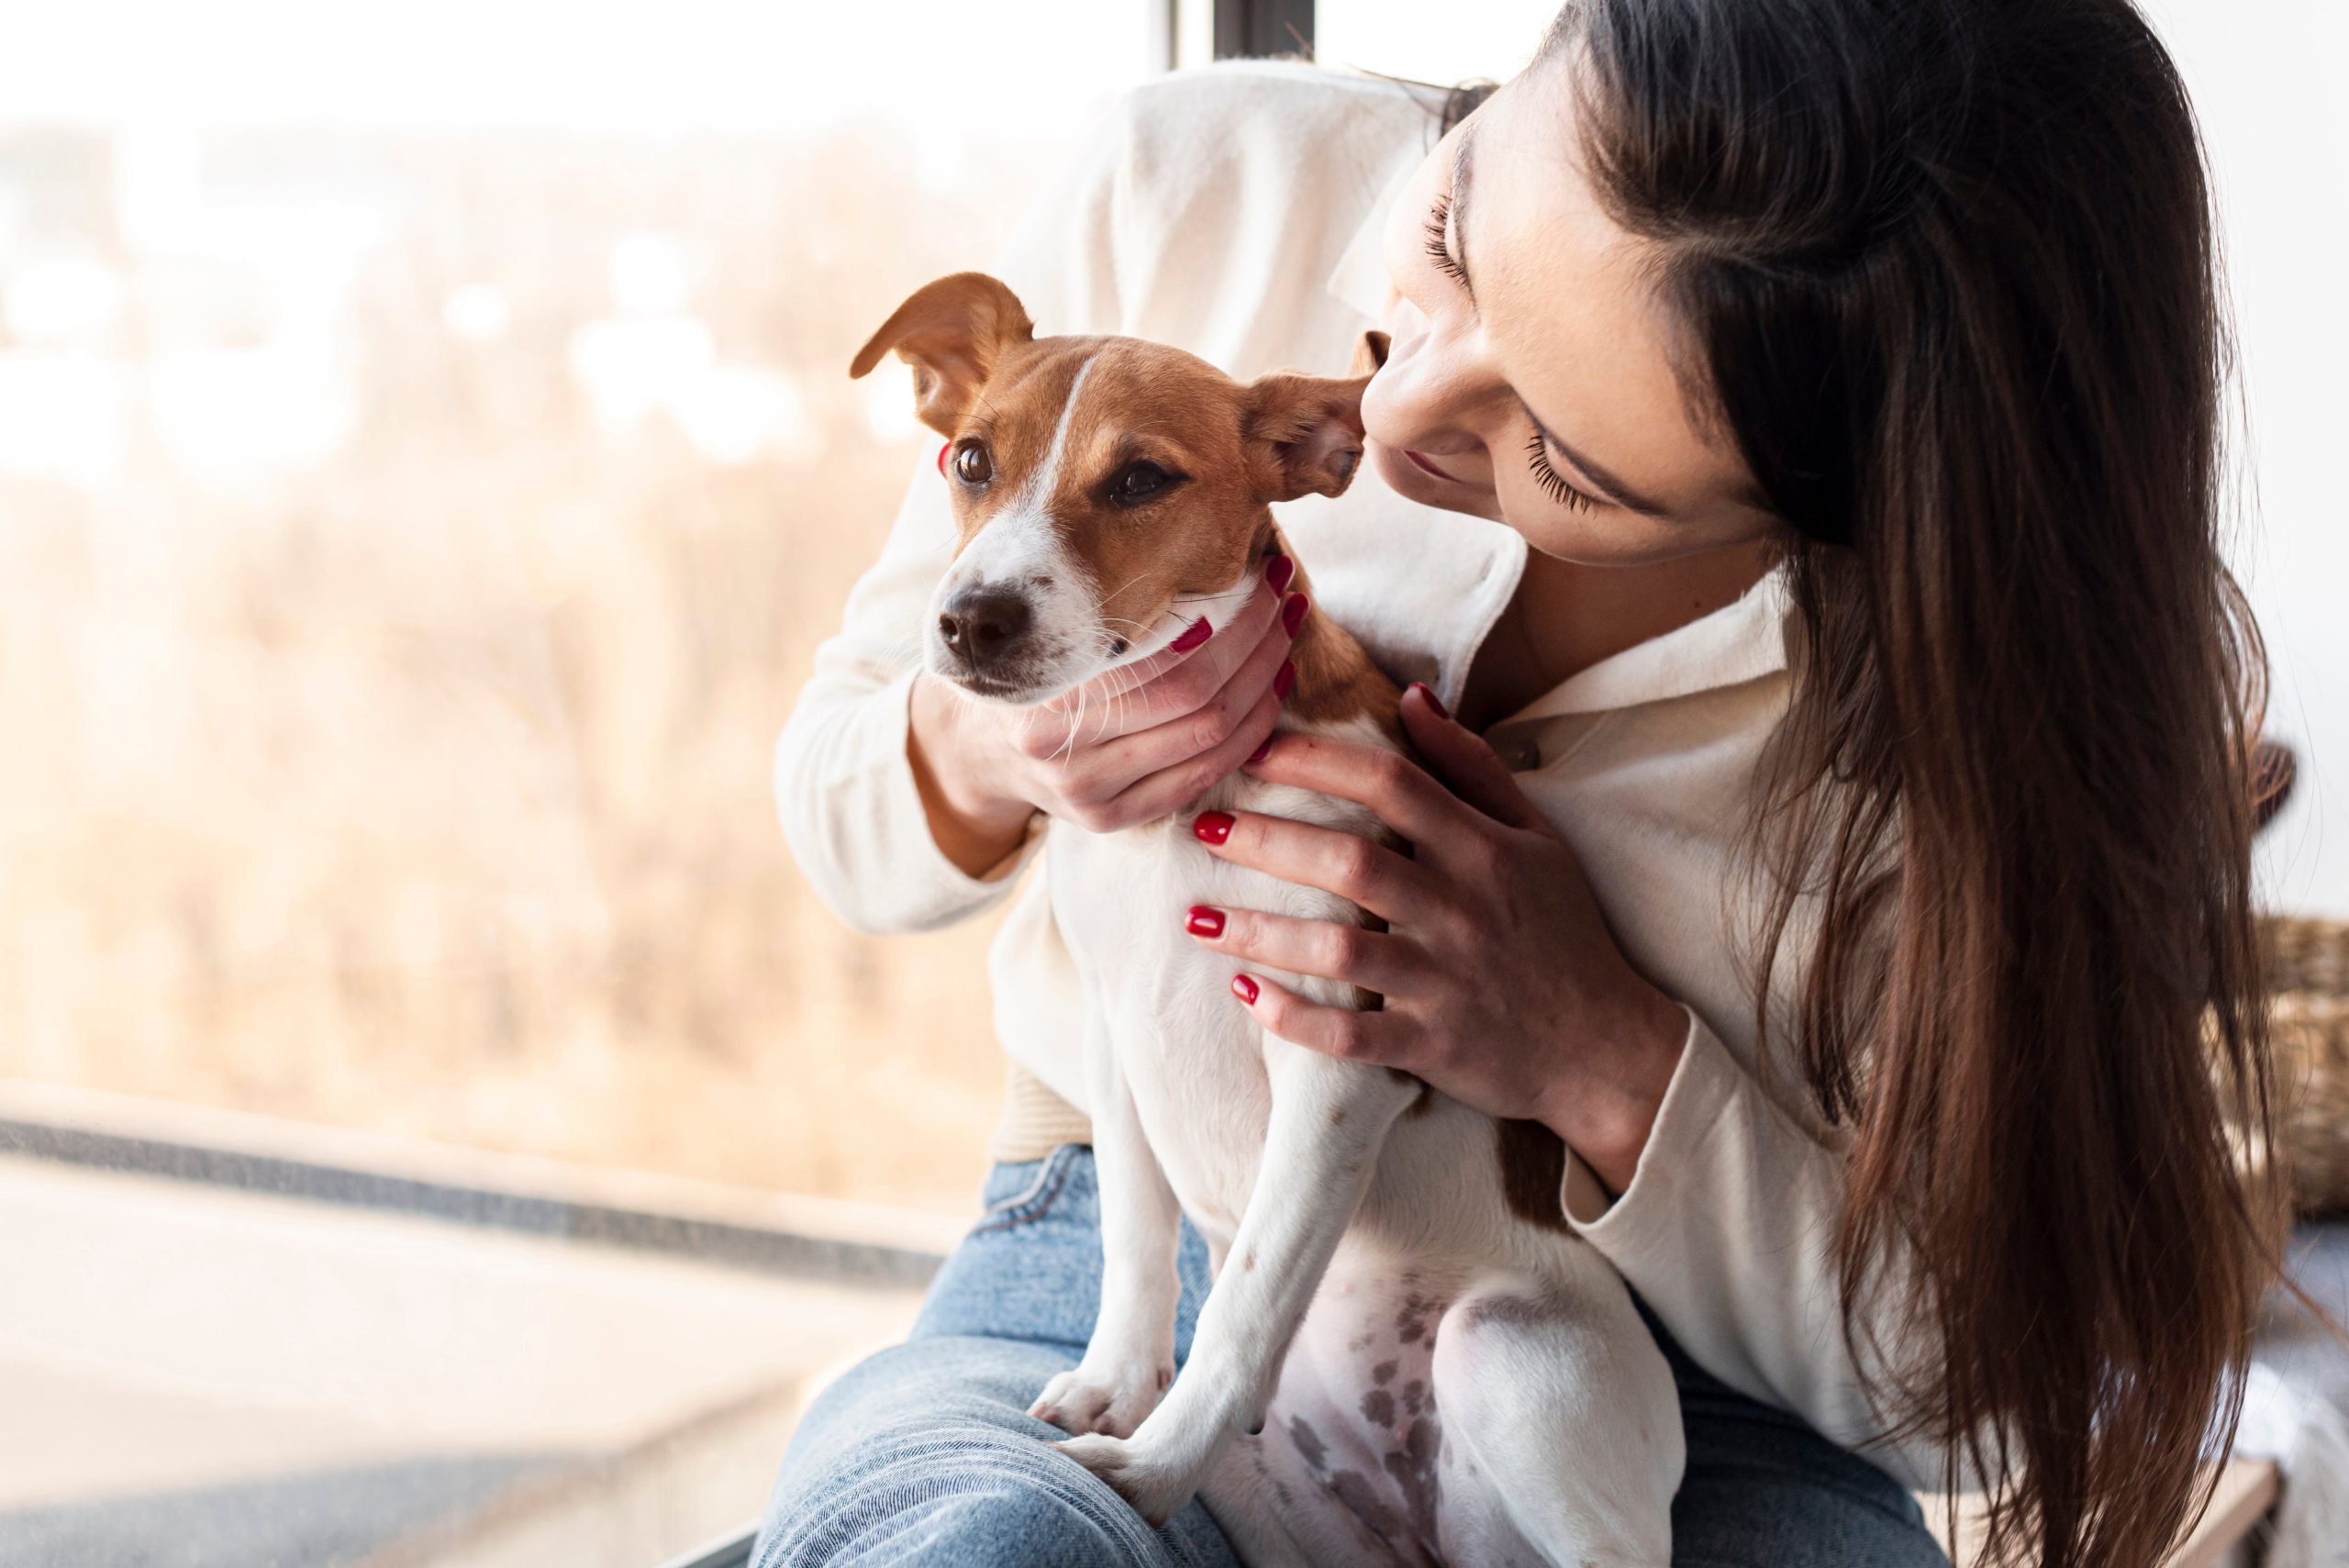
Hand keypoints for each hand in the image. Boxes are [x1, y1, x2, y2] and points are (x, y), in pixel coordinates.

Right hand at [909, 556, 1305, 872]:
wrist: (973, 750)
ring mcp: (1094, 799)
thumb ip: (1104, 610)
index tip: (1263, 575)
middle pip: (1201, 703)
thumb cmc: (1020, 670)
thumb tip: (1201, 563)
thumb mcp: (1042, 630)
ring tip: (1284, 639)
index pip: (1173, 666)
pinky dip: (1248, 735)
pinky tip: (1267, 695)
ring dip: (1264, 687)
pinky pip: (1203, 777)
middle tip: (1285, 601)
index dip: (1233, 622)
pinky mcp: (1115, 821)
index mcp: (1049, 704)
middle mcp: (1069, 761)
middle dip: (1258, 647)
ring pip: (1213, 742)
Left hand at [1183, 684, 1688, 1192]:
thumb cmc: (1563, 931)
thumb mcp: (1536, 836)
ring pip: (1340, 951)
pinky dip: (1293, 1018)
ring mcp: (1446, 982)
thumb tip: (1410, 697)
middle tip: (1204, 825)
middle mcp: (1462, 910)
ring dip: (1261, 932)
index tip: (1253, 749)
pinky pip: (1351, 1036)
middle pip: (1351, 863)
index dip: (1316, 761)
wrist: (1607, 1048)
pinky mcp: (1433, 1046)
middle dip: (1268, 840)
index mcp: (1484, 850)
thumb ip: (1470, 766)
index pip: (1391, 785)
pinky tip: (1245, 994)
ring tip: (1198, 918)